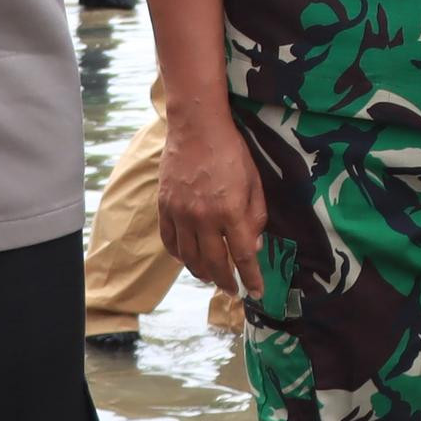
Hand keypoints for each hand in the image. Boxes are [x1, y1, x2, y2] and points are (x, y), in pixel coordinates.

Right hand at [159, 113, 268, 293]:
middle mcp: (204, 217)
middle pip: (214, 263)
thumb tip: (253, 246)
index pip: (242, 256)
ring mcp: (180, 213)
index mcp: (231, 211)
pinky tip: (188, 259)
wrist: (196, 128)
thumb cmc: (231, 152)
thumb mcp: (254, 182)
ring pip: (189, 258)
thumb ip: (256, 216)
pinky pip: (170, 241)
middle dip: (226, 282)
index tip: (256, 292)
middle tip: (232, 290)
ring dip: (202, 273)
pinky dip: (179, 256)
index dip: (251, 278)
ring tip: (211, 277)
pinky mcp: (165, 207)